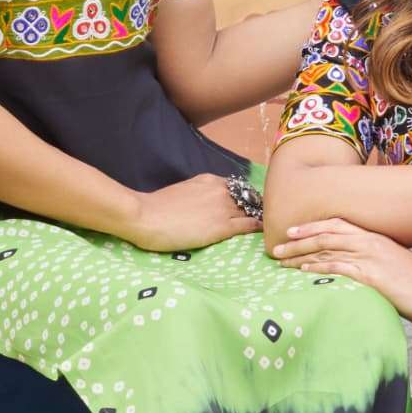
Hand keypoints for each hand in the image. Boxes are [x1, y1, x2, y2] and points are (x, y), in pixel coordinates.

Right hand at [118, 171, 260, 252]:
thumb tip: (203, 205)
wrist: (145, 216)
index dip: (245, 197)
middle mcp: (220, 190)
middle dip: (255, 207)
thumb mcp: (182, 192)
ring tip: (266, 226)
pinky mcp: (222, 226)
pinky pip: (248, 225)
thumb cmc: (156, 207)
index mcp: (209, 180)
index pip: (237, 188)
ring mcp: (223, 208)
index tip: (250, 205)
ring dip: (258, 218)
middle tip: (263, 217)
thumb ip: (197, 195)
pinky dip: (258, 228)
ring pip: (251, 211)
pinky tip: (263, 232)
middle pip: (247, 198)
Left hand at [267, 214, 411, 323]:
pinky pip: (339, 268)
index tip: (292, 231)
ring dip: (300, 254)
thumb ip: (374, 262)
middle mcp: (371, 243)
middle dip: (298, 240)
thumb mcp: (395, 266)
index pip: (337, 225)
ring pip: (327, 249)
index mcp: (376, 237)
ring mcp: (371, 258)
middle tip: (275, 247)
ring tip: (280, 260)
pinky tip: (303, 271)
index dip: (312, 226)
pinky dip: (318, 268)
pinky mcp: (372, 276)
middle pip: (326, 235)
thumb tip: (354, 269)